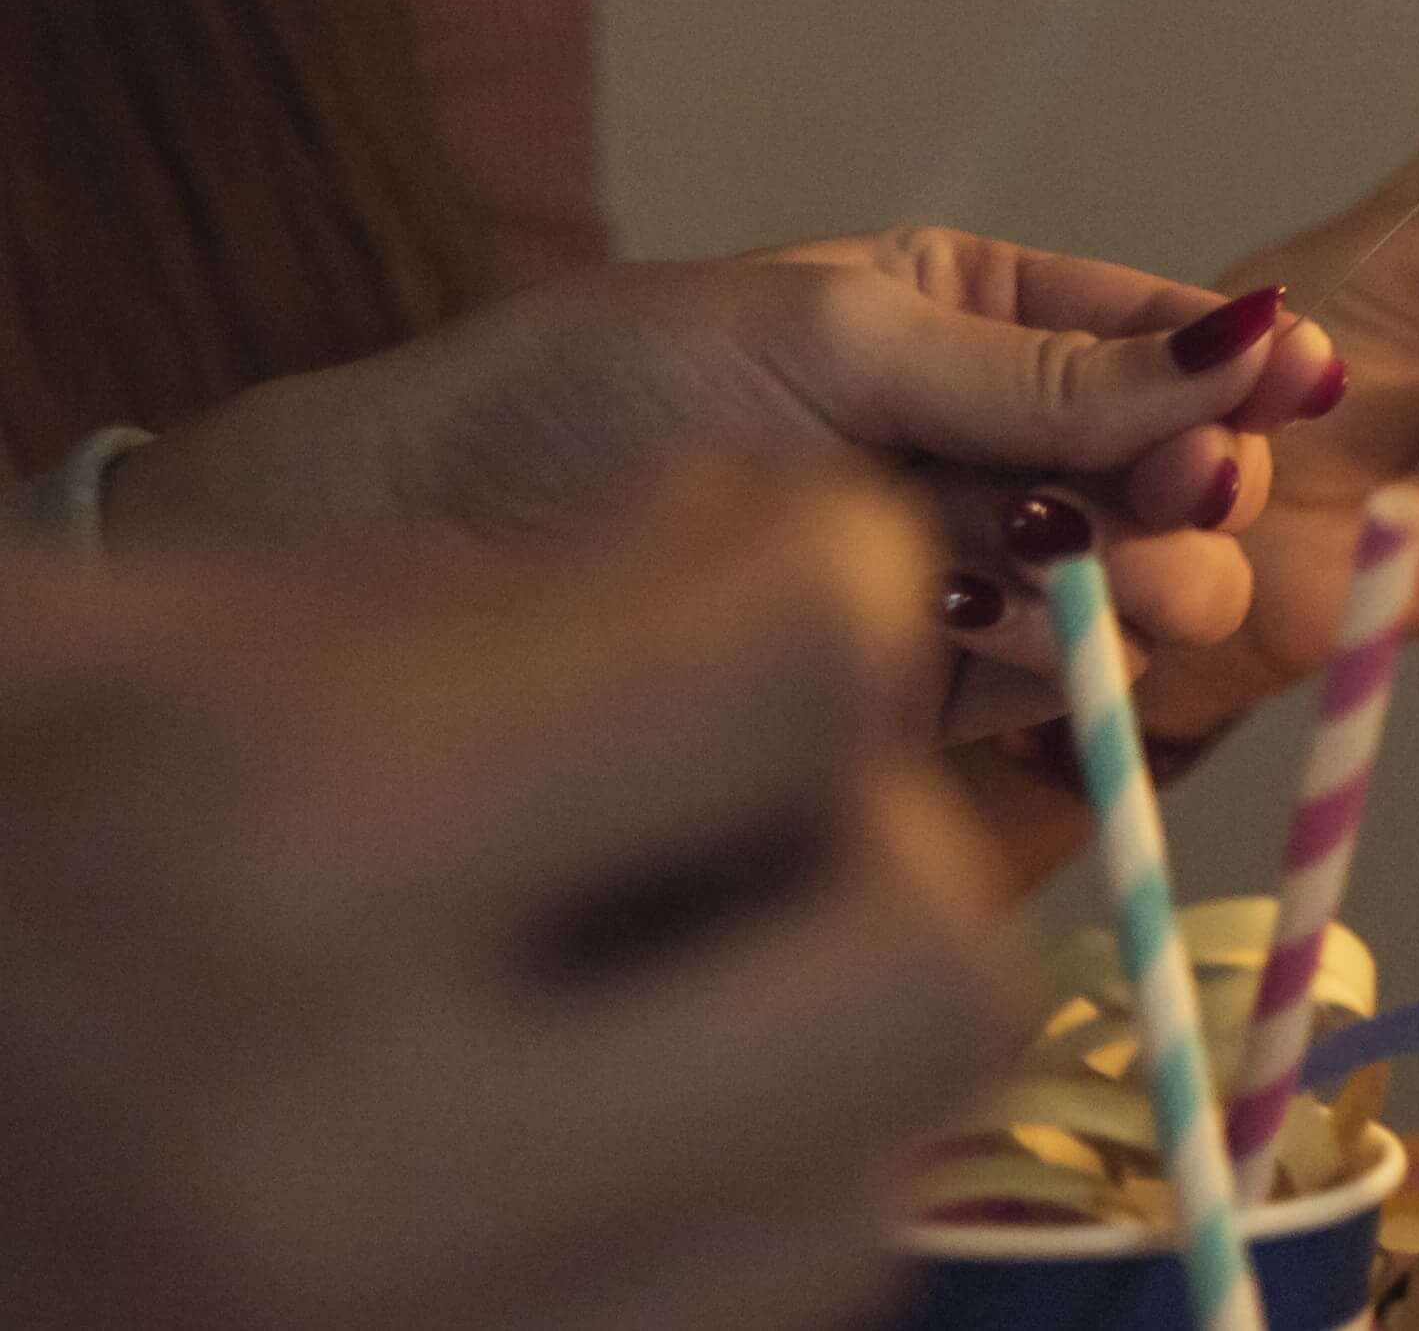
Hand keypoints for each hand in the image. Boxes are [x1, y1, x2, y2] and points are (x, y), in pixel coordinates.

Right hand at [0, 467, 1009, 1330]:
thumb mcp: (129, 641)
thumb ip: (508, 605)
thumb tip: (808, 573)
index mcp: (263, 867)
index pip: (792, 678)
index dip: (817, 584)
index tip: (767, 577)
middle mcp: (351, 1169)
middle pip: (908, 980)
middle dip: (857, 853)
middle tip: (733, 802)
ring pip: (847, 1206)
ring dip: (804, 1067)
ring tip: (644, 981)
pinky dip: (704, 1227)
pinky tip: (579, 1134)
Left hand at [102, 228, 1338, 743]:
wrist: (418, 547)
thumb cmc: (587, 394)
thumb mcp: (834, 339)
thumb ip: (1046, 371)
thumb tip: (1255, 344)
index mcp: (973, 318)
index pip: (1165, 346)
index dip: (1242, 372)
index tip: (1291, 394)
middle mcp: (986, 447)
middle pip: (1172, 480)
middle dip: (1189, 490)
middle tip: (1172, 500)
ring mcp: (962, 574)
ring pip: (1134, 592)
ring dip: (1133, 585)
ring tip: (1084, 578)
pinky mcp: (923, 695)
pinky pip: (1050, 688)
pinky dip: (1051, 668)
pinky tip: (986, 636)